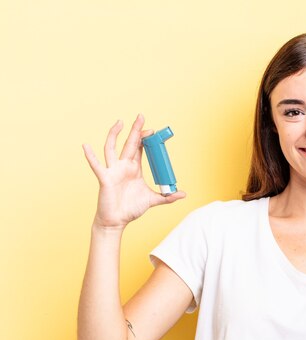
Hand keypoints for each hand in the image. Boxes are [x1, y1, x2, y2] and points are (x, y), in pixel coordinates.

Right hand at [82, 114, 185, 228]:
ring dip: (114, 135)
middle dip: (135, 130)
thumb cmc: (131, 209)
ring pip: (112, 148)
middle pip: (129, 144)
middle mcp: (123, 166)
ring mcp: (113, 171)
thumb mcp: (153, 200)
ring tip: (120, 122)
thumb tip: (183, 194)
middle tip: (141, 116)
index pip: (140, 149)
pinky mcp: (105, 179)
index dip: (145, 139)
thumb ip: (167, 197)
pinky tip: (86, 146)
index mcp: (134, 169)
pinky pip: (97, 166)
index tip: (153, 131)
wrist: (117, 221)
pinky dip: (90, 156)